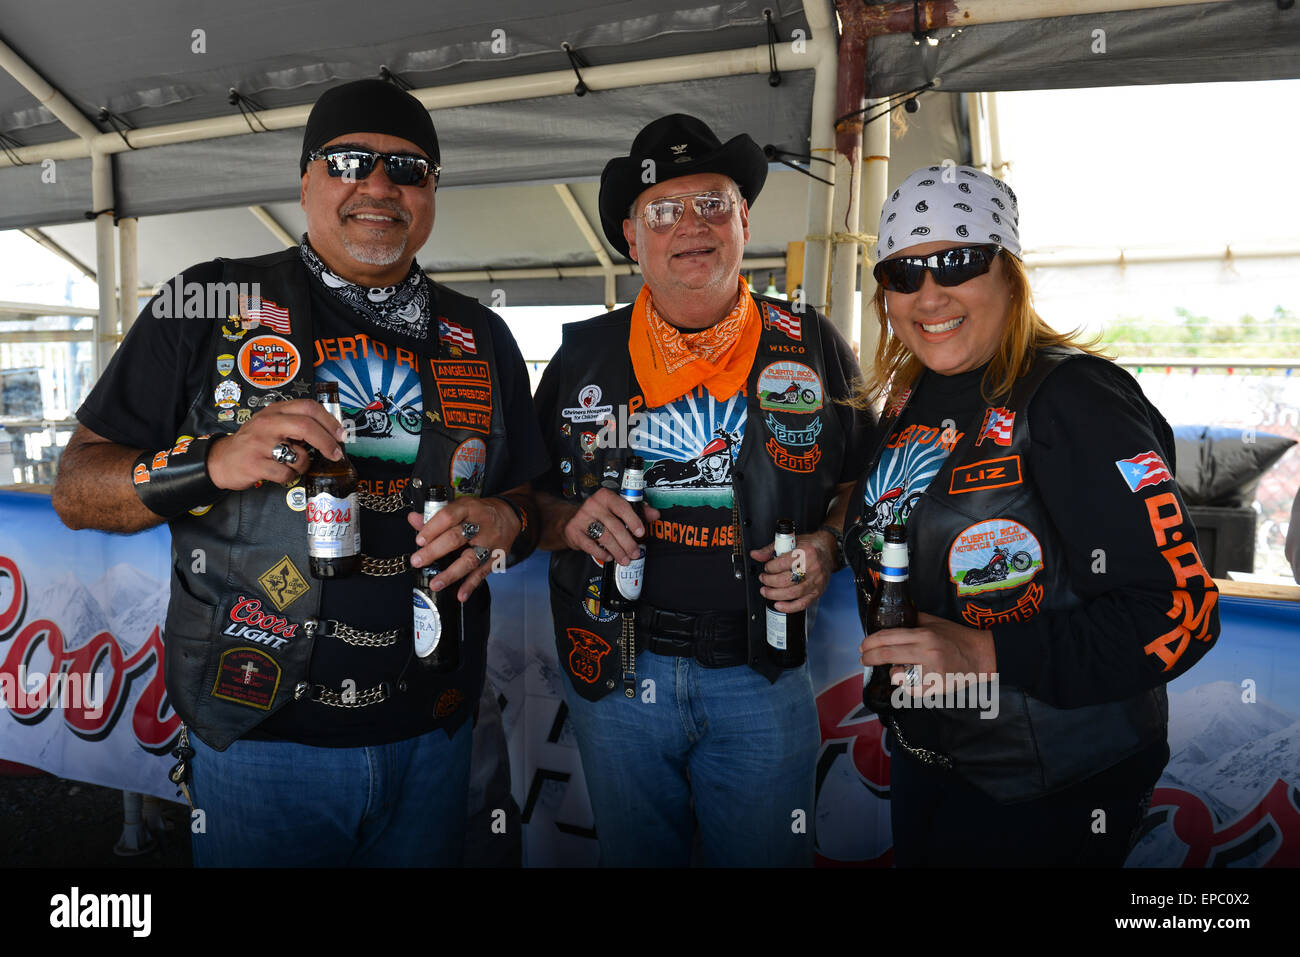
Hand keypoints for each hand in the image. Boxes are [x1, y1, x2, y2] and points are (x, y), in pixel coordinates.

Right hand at [207, 399, 345, 490]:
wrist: (221, 460)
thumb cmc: (253, 443)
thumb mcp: (271, 425)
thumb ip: (295, 423)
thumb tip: (331, 432)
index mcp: (275, 411)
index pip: (308, 407)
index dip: (329, 421)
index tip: (341, 434)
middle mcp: (267, 424)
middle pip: (306, 427)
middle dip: (327, 442)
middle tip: (336, 453)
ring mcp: (260, 444)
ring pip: (298, 454)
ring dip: (304, 464)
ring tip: (293, 465)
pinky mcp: (255, 464)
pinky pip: (286, 473)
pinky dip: (289, 477)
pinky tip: (280, 473)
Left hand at [407, 496, 519, 601]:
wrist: (509, 515)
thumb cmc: (479, 512)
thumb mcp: (460, 507)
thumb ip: (436, 516)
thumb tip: (413, 519)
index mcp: (468, 508)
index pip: (449, 516)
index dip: (433, 528)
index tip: (419, 540)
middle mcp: (481, 524)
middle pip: (456, 538)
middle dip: (435, 551)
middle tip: (418, 561)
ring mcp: (490, 542)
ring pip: (469, 559)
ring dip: (451, 573)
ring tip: (435, 583)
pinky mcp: (496, 557)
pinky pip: (482, 573)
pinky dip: (471, 585)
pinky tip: (460, 594)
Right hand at [560, 487, 659, 565]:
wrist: (571, 518)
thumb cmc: (598, 513)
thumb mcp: (616, 508)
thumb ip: (637, 511)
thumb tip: (654, 514)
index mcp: (605, 496)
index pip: (622, 507)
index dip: (633, 520)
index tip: (641, 533)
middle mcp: (593, 505)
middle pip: (614, 526)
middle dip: (627, 543)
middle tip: (635, 553)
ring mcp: (582, 518)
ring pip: (604, 537)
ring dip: (617, 551)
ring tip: (625, 559)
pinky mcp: (574, 531)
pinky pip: (590, 545)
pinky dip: (602, 553)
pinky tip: (609, 556)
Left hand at [751, 529, 834, 611]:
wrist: (828, 551)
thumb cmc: (810, 546)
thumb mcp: (791, 542)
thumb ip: (771, 549)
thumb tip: (756, 555)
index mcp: (806, 553)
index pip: (781, 564)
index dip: (769, 567)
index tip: (766, 567)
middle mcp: (812, 568)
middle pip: (785, 580)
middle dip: (769, 581)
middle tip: (763, 579)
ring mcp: (815, 582)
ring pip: (791, 593)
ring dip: (774, 594)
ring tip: (766, 591)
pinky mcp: (817, 592)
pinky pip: (802, 604)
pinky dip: (788, 607)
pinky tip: (778, 605)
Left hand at [858, 611, 997, 695]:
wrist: (982, 656)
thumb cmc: (957, 638)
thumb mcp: (935, 622)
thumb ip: (913, 620)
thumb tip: (890, 618)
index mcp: (924, 634)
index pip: (888, 637)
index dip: (870, 642)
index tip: (863, 646)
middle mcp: (926, 651)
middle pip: (887, 655)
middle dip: (870, 658)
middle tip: (864, 659)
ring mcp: (931, 671)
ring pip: (897, 675)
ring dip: (893, 674)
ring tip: (898, 671)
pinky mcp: (936, 686)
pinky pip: (911, 690)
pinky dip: (907, 687)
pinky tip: (910, 682)